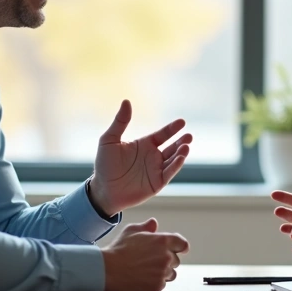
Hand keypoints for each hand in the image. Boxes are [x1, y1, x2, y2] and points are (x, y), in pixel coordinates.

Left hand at [90, 100, 191, 215]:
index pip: (162, 134)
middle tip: (189, 135)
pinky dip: (176, 166)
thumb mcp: (109, 140)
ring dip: (181, 153)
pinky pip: (169, 173)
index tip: (182, 122)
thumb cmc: (104, 165)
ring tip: (186, 146)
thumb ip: (120, 122)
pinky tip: (180, 158)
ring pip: (173, 160)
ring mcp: (156, 170)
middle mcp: (153, 156)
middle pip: (172, 147)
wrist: (102, 189)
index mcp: (145, 144)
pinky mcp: (157, 183)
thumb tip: (126, 101)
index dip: (172, 129)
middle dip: (181, 141)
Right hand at [100, 218, 189, 290]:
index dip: (180, 247)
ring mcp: (163, 273)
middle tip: (150, 261)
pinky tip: (142, 278)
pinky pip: (162, 284)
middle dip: (167, 260)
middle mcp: (166, 257)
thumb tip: (154, 223)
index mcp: (163, 241)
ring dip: (163, 272)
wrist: (107, 270)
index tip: (179, 250)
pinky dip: (155, 282)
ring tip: (146, 270)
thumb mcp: (131, 231)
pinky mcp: (157, 286)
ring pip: (171, 274)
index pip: (182, 244)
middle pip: (176, 260)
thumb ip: (146, 227)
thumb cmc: (118, 249)